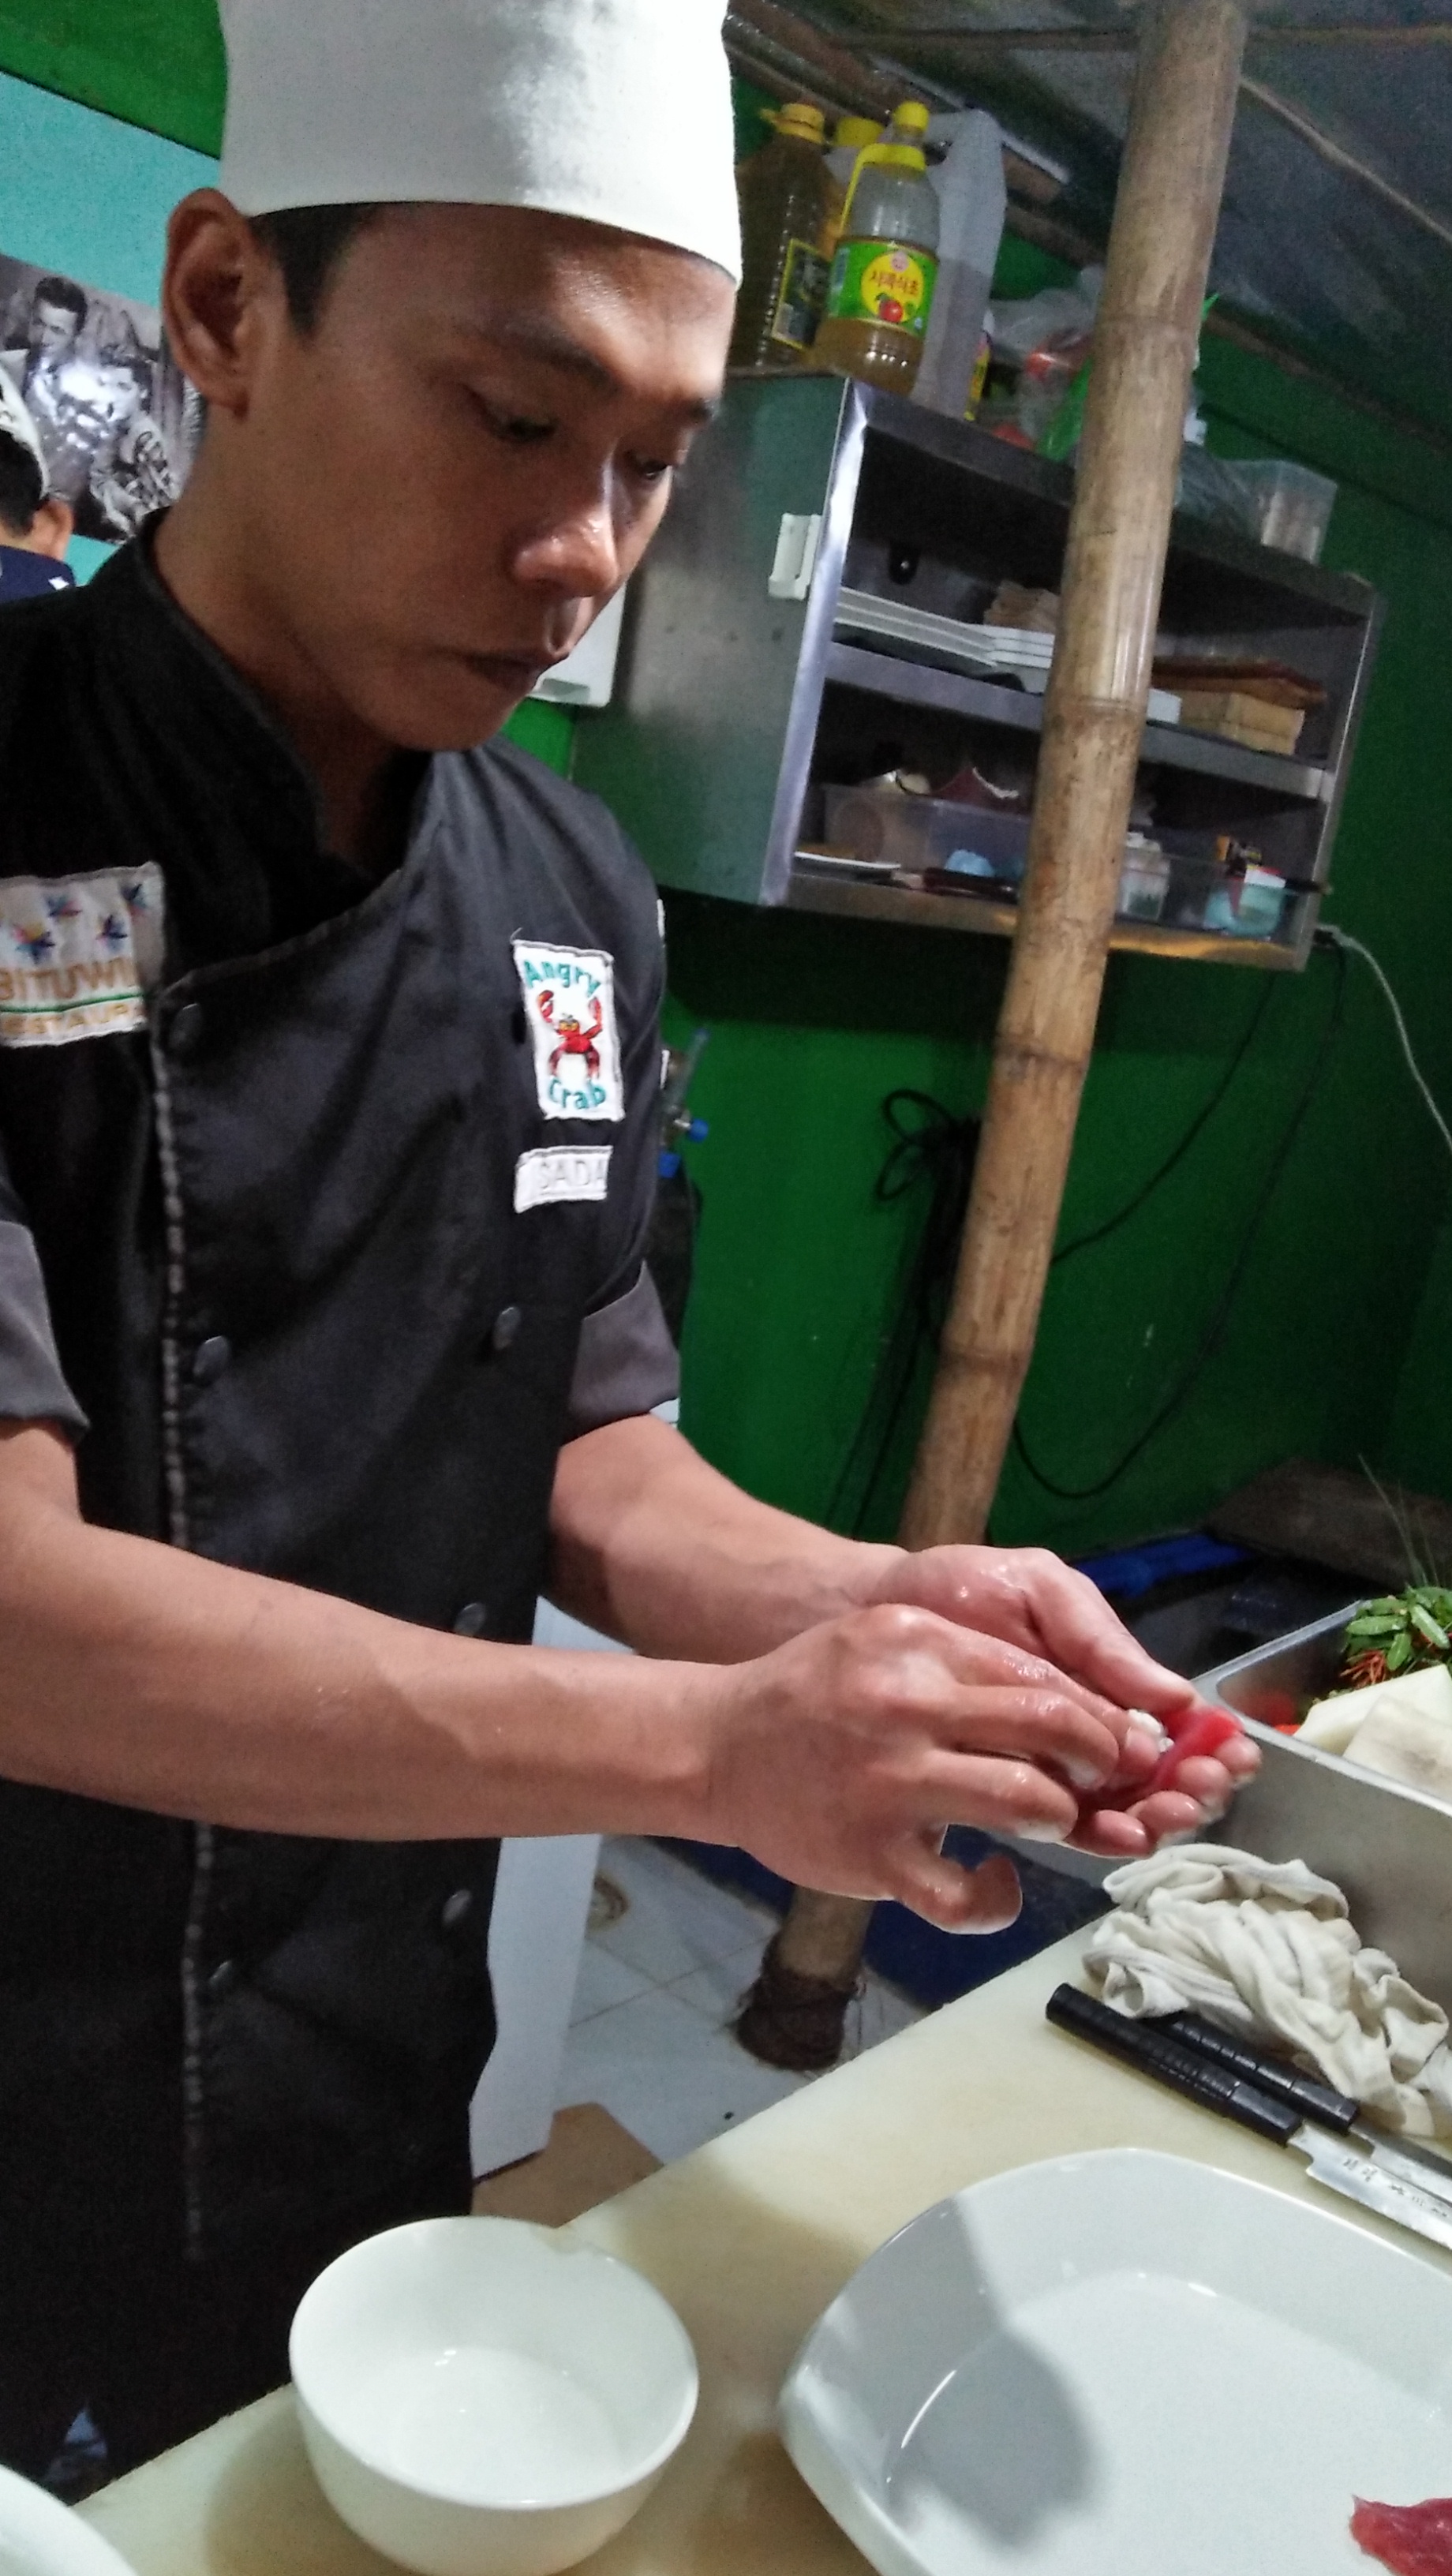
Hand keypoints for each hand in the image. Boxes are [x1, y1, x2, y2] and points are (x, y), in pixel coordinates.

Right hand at [701, 1602, 1174, 1931]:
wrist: (718, 1746)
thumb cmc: (816, 1691)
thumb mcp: (886, 1640)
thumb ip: (967, 1659)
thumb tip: (1073, 1698)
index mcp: (917, 1645)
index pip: (1040, 1676)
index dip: (1097, 1713)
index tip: (1117, 1739)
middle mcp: (906, 1707)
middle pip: (1049, 1728)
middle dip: (1101, 1759)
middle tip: (1106, 1779)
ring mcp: (889, 1785)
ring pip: (1025, 1803)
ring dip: (1060, 1817)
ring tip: (1051, 1820)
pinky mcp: (873, 1855)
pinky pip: (962, 1895)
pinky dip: (996, 1899)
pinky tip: (995, 1882)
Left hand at [860, 1544, 1258, 1859]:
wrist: (873, 1613)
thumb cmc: (965, 1588)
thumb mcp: (1043, 1592)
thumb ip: (1101, 1642)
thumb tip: (1176, 1698)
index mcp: (1107, 1679)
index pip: (1176, 1723)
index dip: (1210, 1744)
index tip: (1231, 1754)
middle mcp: (1089, 1730)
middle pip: (1157, 1775)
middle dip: (1188, 1787)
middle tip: (1197, 1791)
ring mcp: (1052, 1765)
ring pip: (1120, 1806)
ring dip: (1153, 1816)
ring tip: (1160, 1815)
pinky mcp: (1008, 1792)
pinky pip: (1064, 1821)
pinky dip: (1098, 1832)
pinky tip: (1115, 1832)